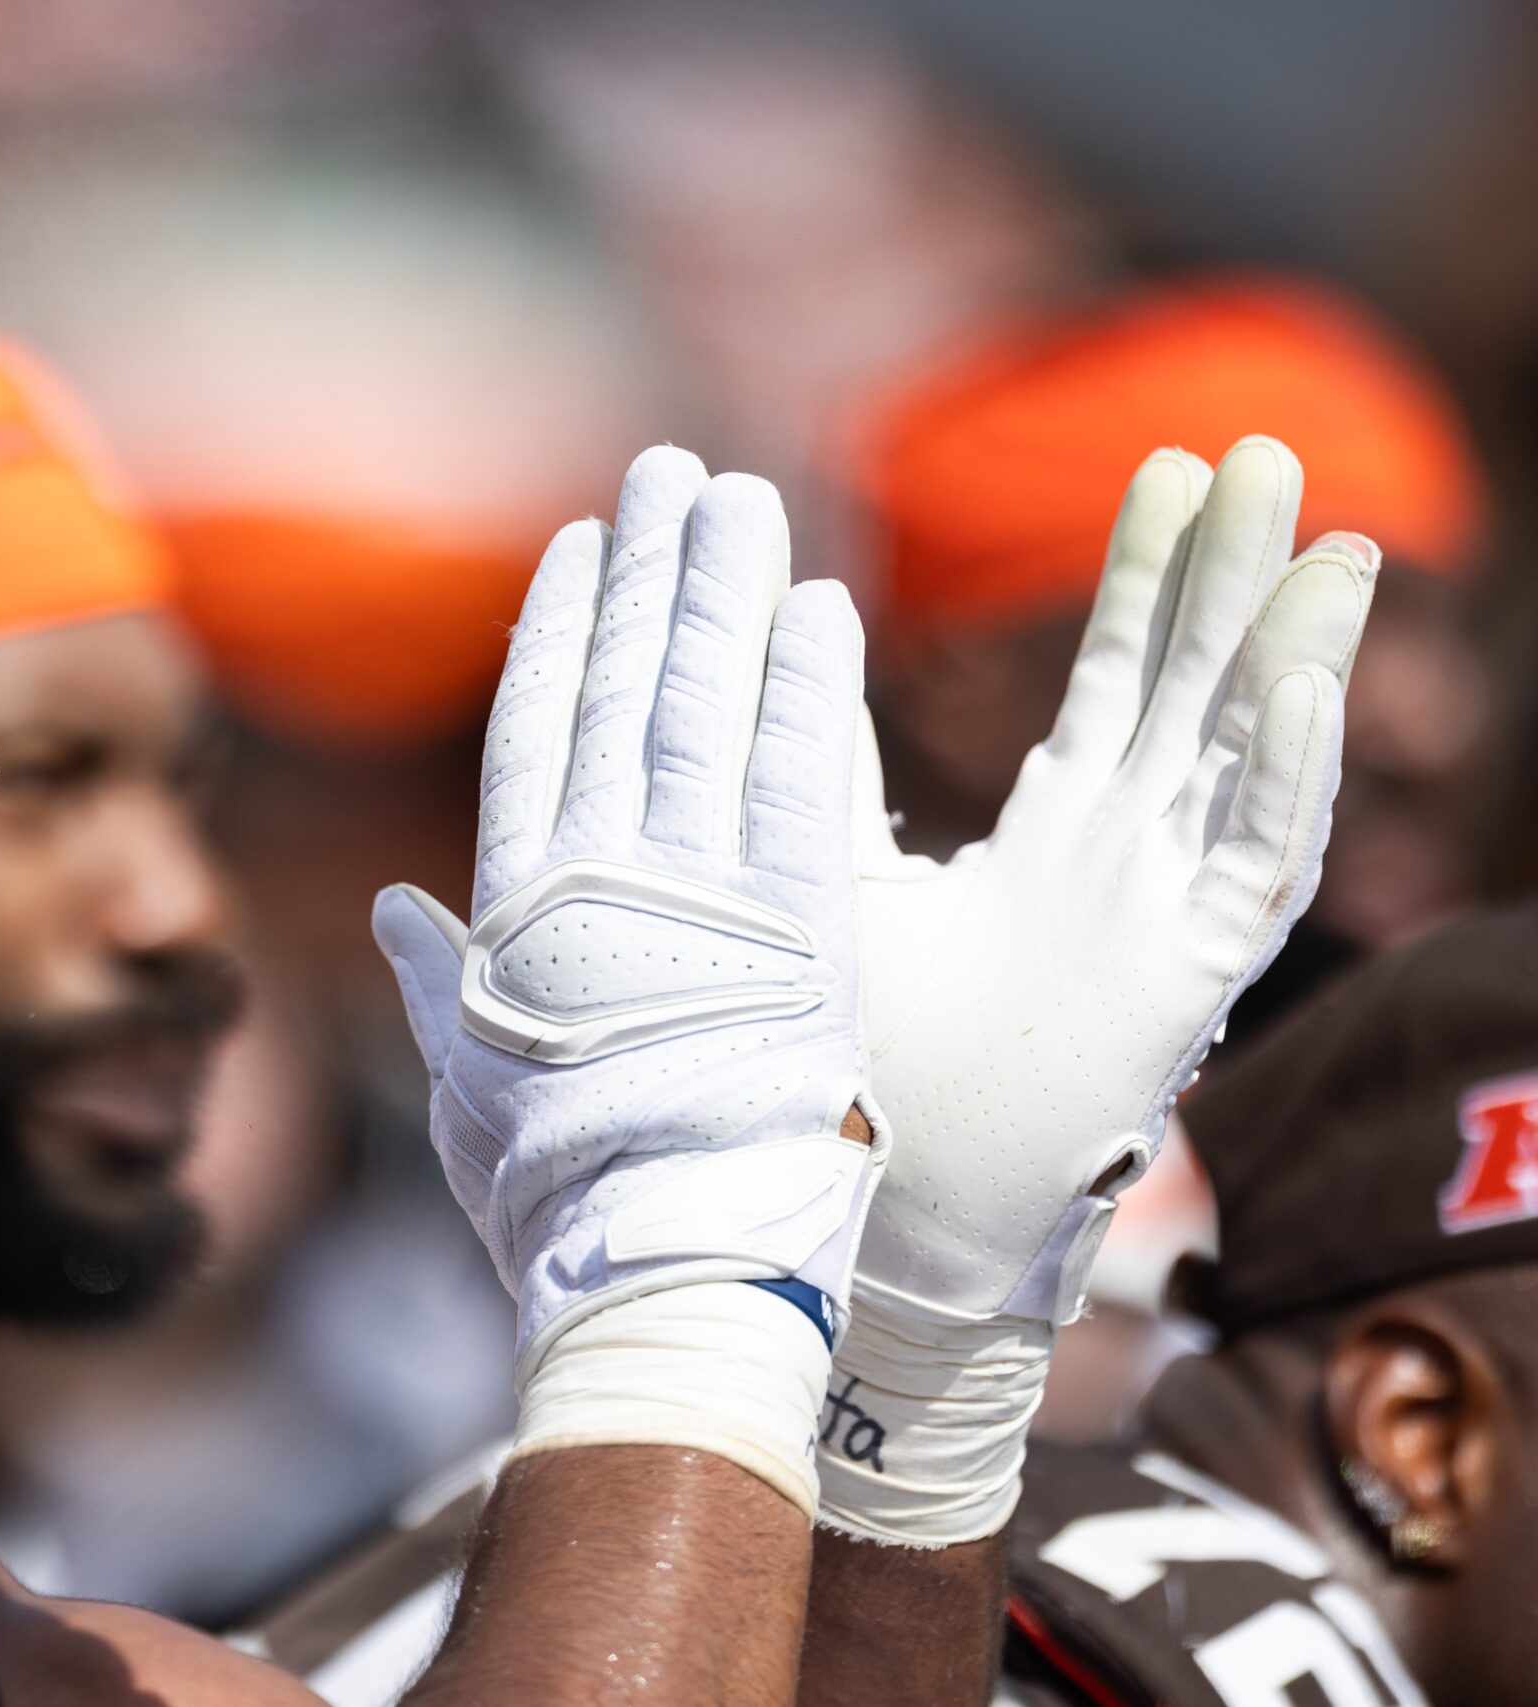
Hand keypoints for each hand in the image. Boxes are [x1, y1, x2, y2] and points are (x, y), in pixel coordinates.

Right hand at [373, 446, 883, 1376]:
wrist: (670, 1271)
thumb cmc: (555, 1192)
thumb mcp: (468, 1085)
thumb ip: (441, 982)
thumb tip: (394, 911)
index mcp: (520, 910)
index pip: (539, 729)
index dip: (565, 628)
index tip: (585, 545)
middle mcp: (608, 880)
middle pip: (629, 690)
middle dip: (654, 573)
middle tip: (674, 473)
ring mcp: (709, 896)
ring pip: (711, 709)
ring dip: (729, 596)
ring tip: (741, 502)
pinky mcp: (807, 926)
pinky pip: (811, 781)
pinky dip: (812, 690)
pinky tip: (822, 608)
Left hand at [820, 436, 1375, 1544]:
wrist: (860, 1215)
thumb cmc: (846, 1070)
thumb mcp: (825, 883)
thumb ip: (814, 772)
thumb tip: (763, 644)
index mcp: (1052, 842)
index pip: (1115, 683)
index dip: (1144, 581)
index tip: (1161, 466)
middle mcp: (1123, 869)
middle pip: (1194, 694)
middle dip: (1224, 575)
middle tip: (1247, 450)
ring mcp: (1163, 920)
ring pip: (1241, 754)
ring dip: (1278, 636)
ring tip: (1310, 517)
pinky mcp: (1188, 979)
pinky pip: (1261, 856)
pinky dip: (1289, 761)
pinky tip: (1309, 668)